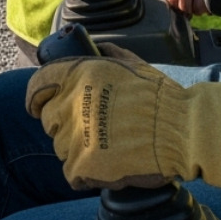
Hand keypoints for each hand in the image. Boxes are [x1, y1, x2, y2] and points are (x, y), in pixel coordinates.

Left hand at [24, 51, 220, 190]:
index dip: (37, 98)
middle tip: (90, 128)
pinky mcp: (84, 166)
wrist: (183, 131)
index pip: (37, 86)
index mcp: (79, 75)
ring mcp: (76, 136)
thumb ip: (108, 53)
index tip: (39, 105)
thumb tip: (95, 46)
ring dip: (76, 148)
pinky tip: (104, 165)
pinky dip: (84, 172)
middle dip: (64, 124)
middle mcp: (72, 103)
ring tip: (104, 146)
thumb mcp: (133, 62)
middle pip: (49, 120)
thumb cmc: (160, 97)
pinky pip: (71, 172)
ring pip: (60, 147)